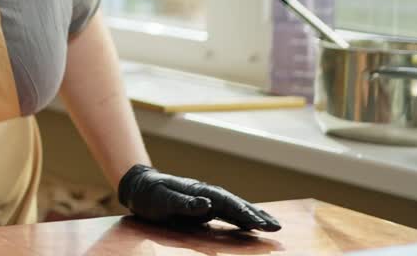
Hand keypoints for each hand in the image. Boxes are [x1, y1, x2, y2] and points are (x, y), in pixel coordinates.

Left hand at [117, 165, 281, 231]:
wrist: (139, 188)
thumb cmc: (150, 194)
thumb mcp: (163, 200)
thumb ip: (184, 202)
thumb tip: (207, 204)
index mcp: (199, 191)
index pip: (226, 202)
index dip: (243, 213)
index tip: (258, 223)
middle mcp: (207, 195)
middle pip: (236, 204)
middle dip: (257, 215)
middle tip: (277, 227)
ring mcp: (207, 201)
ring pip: (235, 209)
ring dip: (254, 218)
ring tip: (274, 226)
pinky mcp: (203, 209)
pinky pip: (227, 215)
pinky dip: (241, 221)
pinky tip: (252, 228)